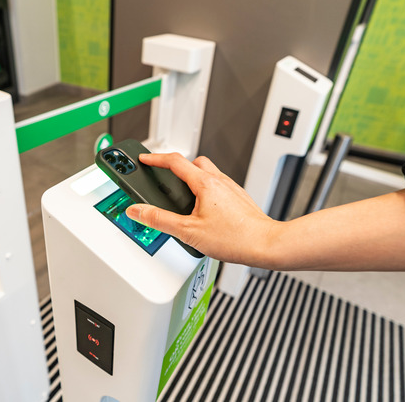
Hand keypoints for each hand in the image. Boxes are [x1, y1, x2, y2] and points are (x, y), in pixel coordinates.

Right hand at [124, 153, 275, 264]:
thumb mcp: (188, 232)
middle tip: (164, 178)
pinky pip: (218, 186)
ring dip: (193, 179)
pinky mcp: (239, 198)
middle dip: (176, 167)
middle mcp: (219, 181)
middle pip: (193, 162)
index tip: (144, 159)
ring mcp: (231, 188)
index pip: (174, 161)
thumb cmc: (235, 238)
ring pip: (207, 173)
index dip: (155, 158)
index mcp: (205, 183)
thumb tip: (138, 211)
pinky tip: (204, 210)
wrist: (266, 245)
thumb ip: (160, 220)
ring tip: (184, 199)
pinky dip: (206, 191)